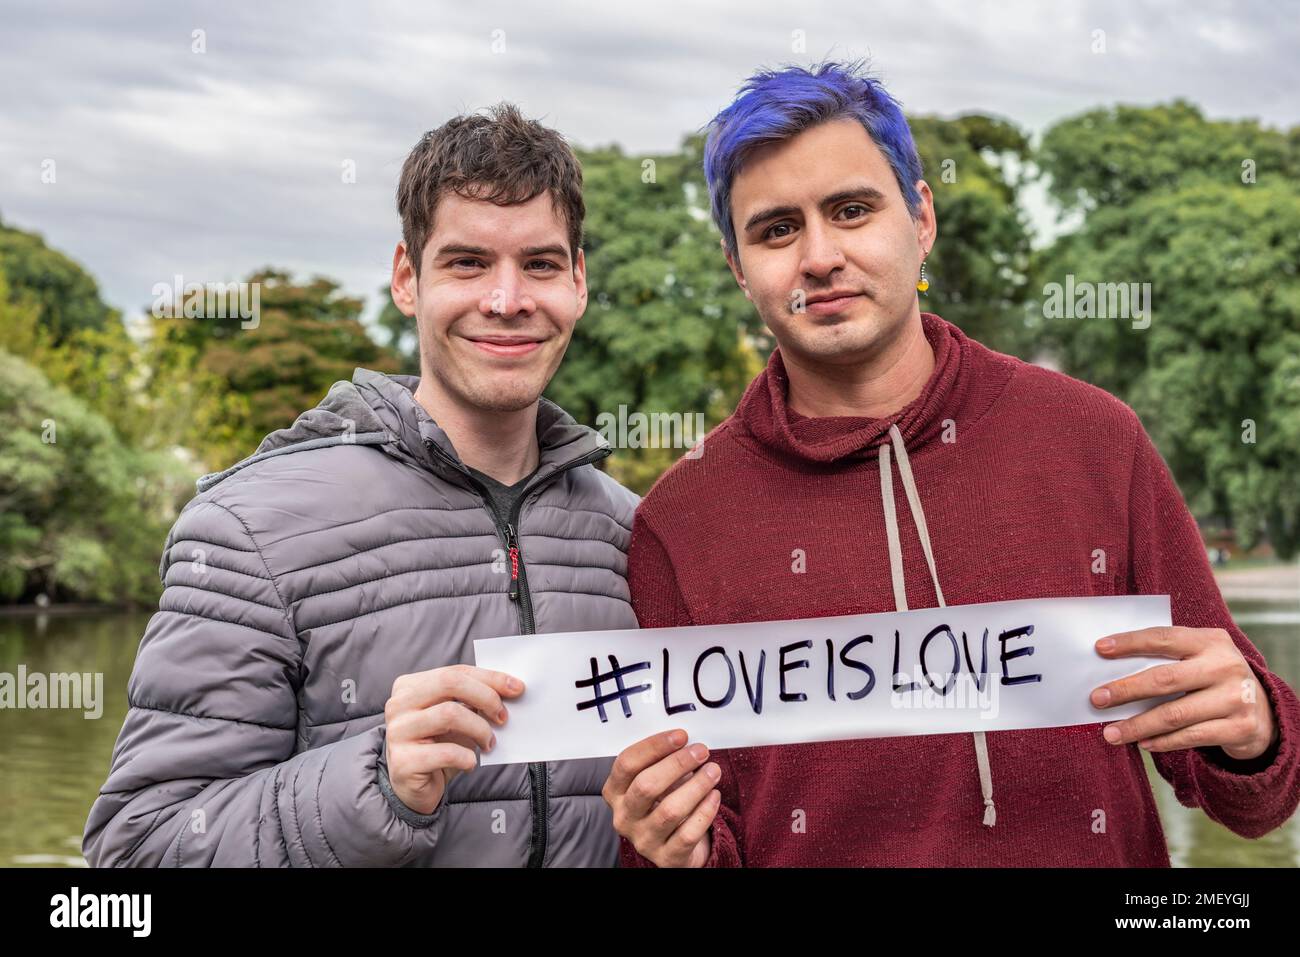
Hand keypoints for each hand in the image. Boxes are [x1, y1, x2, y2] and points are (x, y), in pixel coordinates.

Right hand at [383, 665, 523, 814]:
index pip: (455, 672)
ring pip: (449, 714)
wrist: (415, 788)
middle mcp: (398, 705)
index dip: (490, 678)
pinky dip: (467, 757)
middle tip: (503, 717)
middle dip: (486, 697)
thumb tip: (510, 688)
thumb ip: (473, 699)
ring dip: (480, 729)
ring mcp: (397, 732)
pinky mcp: (403, 762)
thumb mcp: (456, 717)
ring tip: (489, 743)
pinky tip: (470, 762)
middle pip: (450, 683)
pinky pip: (446, 752)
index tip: (517, 688)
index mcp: (409, 686)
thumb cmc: (439, 746)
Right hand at [602, 729, 719, 866]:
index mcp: (614, 792)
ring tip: (713, 771)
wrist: (673, 847)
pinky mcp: (666, 857)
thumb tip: (686, 741)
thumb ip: (663, 761)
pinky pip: (688, 833)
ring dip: (696, 786)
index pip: (627, 763)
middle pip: (646, 786)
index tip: (680, 735)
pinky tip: (714, 796)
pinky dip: (705, 811)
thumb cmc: (663, 804)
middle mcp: (624, 817)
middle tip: (700, 752)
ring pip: (670, 810)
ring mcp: (643, 839)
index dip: (654, 746)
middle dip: (677, 764)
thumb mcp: (655, 781)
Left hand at [1092, 626, 1277, 758]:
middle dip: (1126, 690)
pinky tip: (1142, 743)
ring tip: (1110, 733)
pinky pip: (1190, 737)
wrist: (1263, 710)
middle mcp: (1226, 666)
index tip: (1099, 649)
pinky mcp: (1239, 728)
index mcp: (1211, 641)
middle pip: (1165, 679)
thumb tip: (1111, 671)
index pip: (1164, 638)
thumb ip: (1166, 659)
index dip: (1130, 643)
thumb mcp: (1199, 658)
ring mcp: (1235, 698)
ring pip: (1174, 714)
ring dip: (1137, 725)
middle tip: (1097, 699)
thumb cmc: (1212, 678)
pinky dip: (1162, 742)